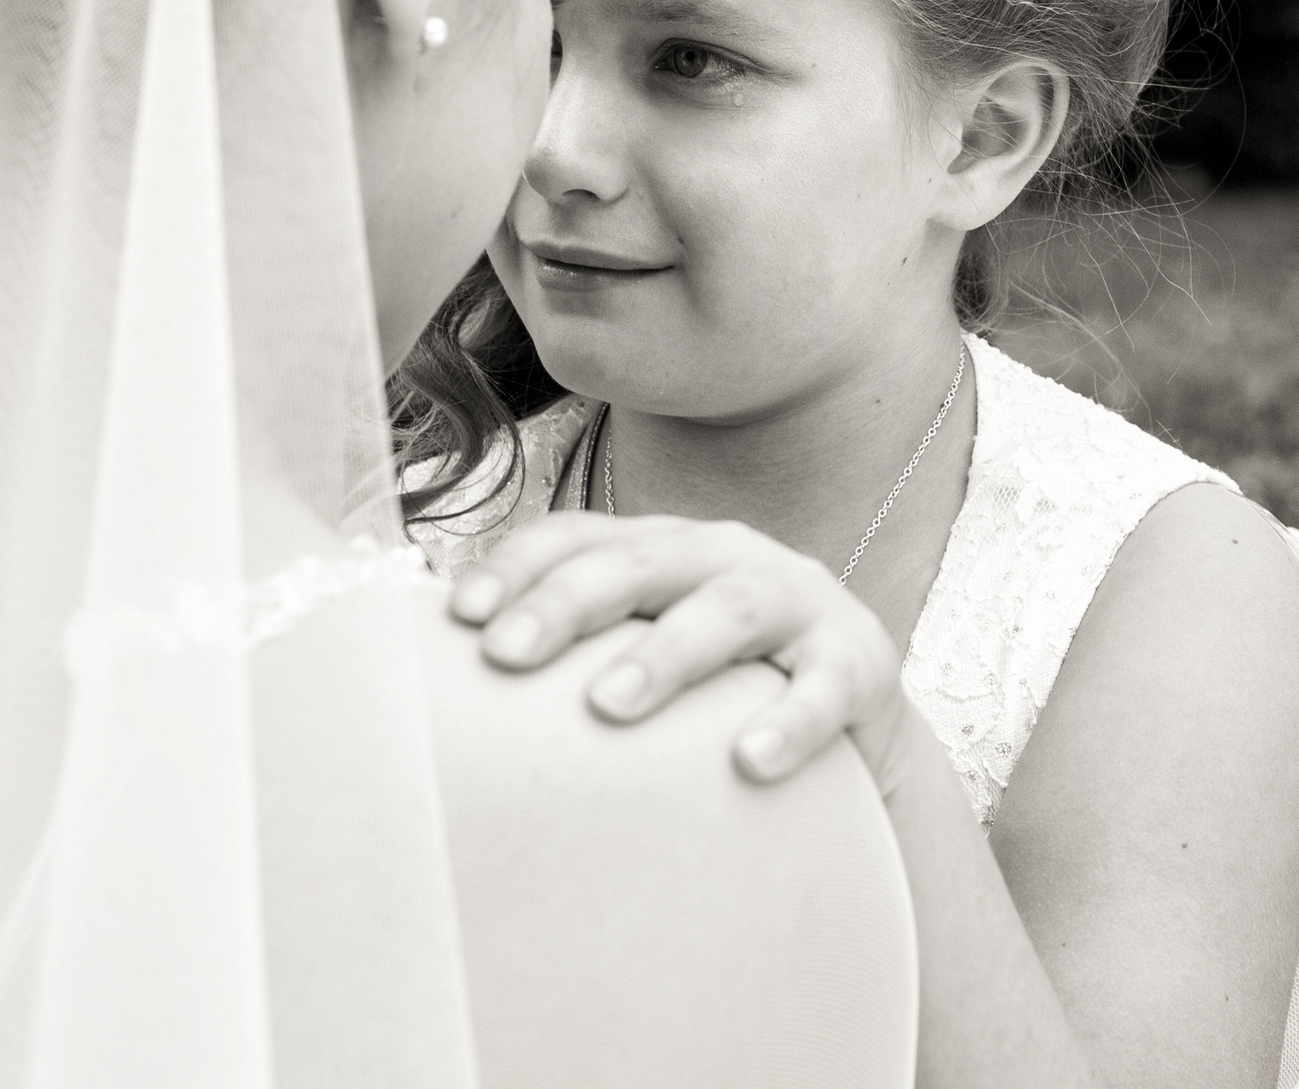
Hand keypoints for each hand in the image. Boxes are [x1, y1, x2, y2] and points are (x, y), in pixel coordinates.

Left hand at [446, 511, 906, 784]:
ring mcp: (797, 600)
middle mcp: (723, 557)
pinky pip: (826, 688)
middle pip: (638, 561)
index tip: (458, 615)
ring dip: (665, 654)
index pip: (576, 538)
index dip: (515, 566)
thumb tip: (438, 680)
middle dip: (567, 604)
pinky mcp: (860, 660)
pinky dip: (791, 721)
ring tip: (608, 705)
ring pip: (727, 609)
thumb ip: (569, 654)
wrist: (854, 730)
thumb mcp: (644, 655)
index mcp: (660, 548)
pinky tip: (750, 761)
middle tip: (506, 656)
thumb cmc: (718, 693)